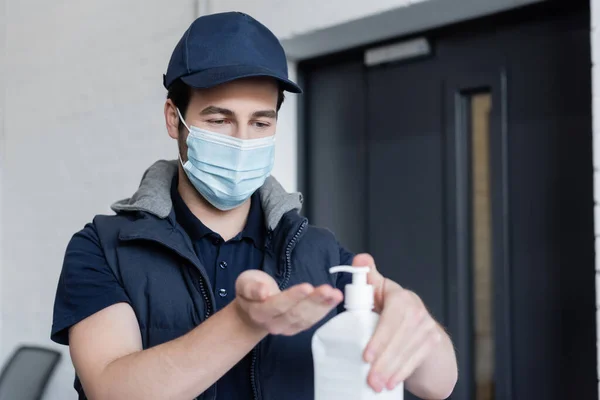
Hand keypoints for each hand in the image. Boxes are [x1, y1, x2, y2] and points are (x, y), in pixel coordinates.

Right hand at [234, 270, 342, 335]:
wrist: (252, 313)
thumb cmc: (250, 293)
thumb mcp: (244, 283)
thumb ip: (251, 287)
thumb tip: (263, 292)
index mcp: (260, 313)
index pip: (278, 305)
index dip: (293, 297)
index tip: (307, 286)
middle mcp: (274, 325)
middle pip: (296, 313)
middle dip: (314, 301)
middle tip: (328, 289)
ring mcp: (288, 328)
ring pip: (307, 318)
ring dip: (323, 306)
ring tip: (336, 294)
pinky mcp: (298, 327)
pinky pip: (312, 320)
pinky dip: (325, 309)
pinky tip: (335, 299)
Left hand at [355, 254, 443, 392]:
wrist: (421, 328)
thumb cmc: (394, 311)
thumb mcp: (382, 292)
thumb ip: (368, 278)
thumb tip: (360, 259)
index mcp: (402, 297)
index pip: (392, 318)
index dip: (380, 338)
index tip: (366, 355)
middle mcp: (417, 311)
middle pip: (400, 339)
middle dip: (383, 360)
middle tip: (369, 377)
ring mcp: (428, 328)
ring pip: (408, 352)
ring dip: (391, 370)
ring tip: (375, 384)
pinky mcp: (432, 343)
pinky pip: (416, 359)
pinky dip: (402, 372)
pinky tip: (391, 383)